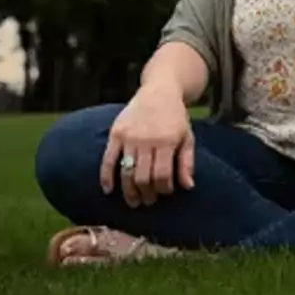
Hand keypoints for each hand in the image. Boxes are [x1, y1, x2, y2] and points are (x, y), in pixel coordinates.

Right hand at [99, 82, 194, 207]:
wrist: (159, 92)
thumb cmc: (175, 118)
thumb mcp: (187, 137)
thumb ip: (187, 162)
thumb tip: (188, 187)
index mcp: (166, 141)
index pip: (162, 175)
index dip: (164, 189)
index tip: (165, 193)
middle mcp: (146, 140)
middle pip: (143, 177)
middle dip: (146, 194)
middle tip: (148, 202)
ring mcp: (129, 137)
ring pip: (126, 172)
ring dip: (129, 191)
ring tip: (134, 201)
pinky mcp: (115, 134)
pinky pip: (108, 160)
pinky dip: (106, 177)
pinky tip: (109, 190)